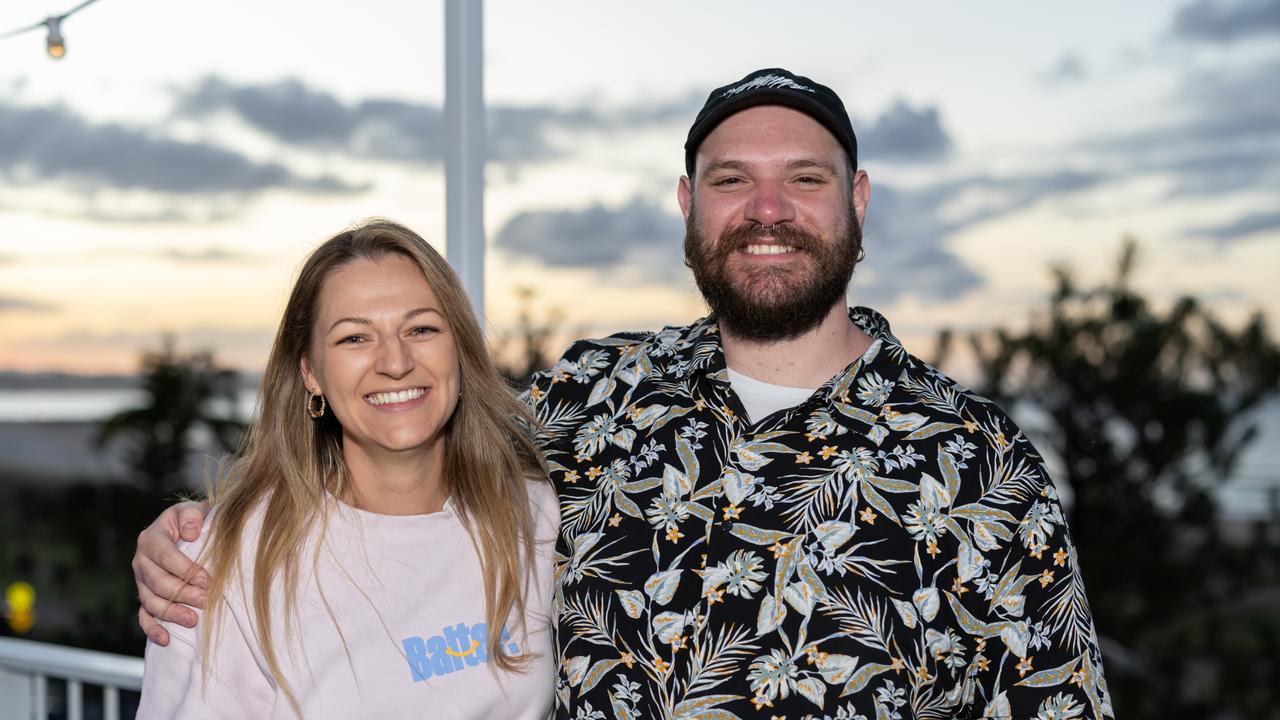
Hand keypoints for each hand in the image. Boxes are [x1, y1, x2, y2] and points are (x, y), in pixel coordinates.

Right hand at [133, 500, 211, 645]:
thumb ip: (192, 515)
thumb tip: (190, 532)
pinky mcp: (145, 596)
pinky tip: (166, 639)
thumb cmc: (192, 520)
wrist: (185, 530)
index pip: (165, 556)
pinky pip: (144, 616)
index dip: (186, 570)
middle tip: (206, 600)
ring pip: (151, 602)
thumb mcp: (192, 509)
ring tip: (193, 619)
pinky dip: (152, 629)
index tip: (207, 580)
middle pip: (158, 583)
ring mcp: (141, 581)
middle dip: (182, 594)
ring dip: (171, 613)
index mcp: (151, 539)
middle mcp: (141, 561)